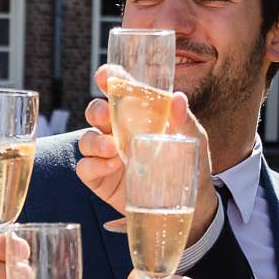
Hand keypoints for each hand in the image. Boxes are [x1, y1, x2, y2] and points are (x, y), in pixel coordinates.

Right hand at [79, 65, 218, 228]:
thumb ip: (184, 120)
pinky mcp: (100, 179)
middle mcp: (118, 132)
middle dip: (96, 109)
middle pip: (95, 112)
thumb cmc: (189, 165)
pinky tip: (112, 166)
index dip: (109, 80)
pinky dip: (94, 165)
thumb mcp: (193, 140)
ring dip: (94, 141)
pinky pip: (85, 167)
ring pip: (85, 139)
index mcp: (138, 116)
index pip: (119, 92)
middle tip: (106, 114)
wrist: (188, 204)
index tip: (105, 74)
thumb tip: (178, 98)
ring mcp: (106, 156)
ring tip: (113, 149)